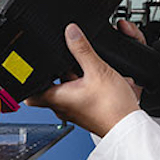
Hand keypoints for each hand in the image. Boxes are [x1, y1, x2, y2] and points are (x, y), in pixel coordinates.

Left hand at [25, 23, 141, 136]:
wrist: (130, 127)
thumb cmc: (113, 108)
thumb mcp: (98, 70)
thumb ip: (82, 49)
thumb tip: (71, 32)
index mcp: (57, 99)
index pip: (30, 93)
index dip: (29, 79)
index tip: (32, 67)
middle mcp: (62, 107)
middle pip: (51, 85)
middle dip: (58, 71)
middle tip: (68, 61)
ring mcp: (75, 110)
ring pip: (67, 88)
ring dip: (74, 77)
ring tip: (87, 69)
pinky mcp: (86, 111)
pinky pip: (79, 94)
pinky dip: (85, 84)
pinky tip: (97, 79)